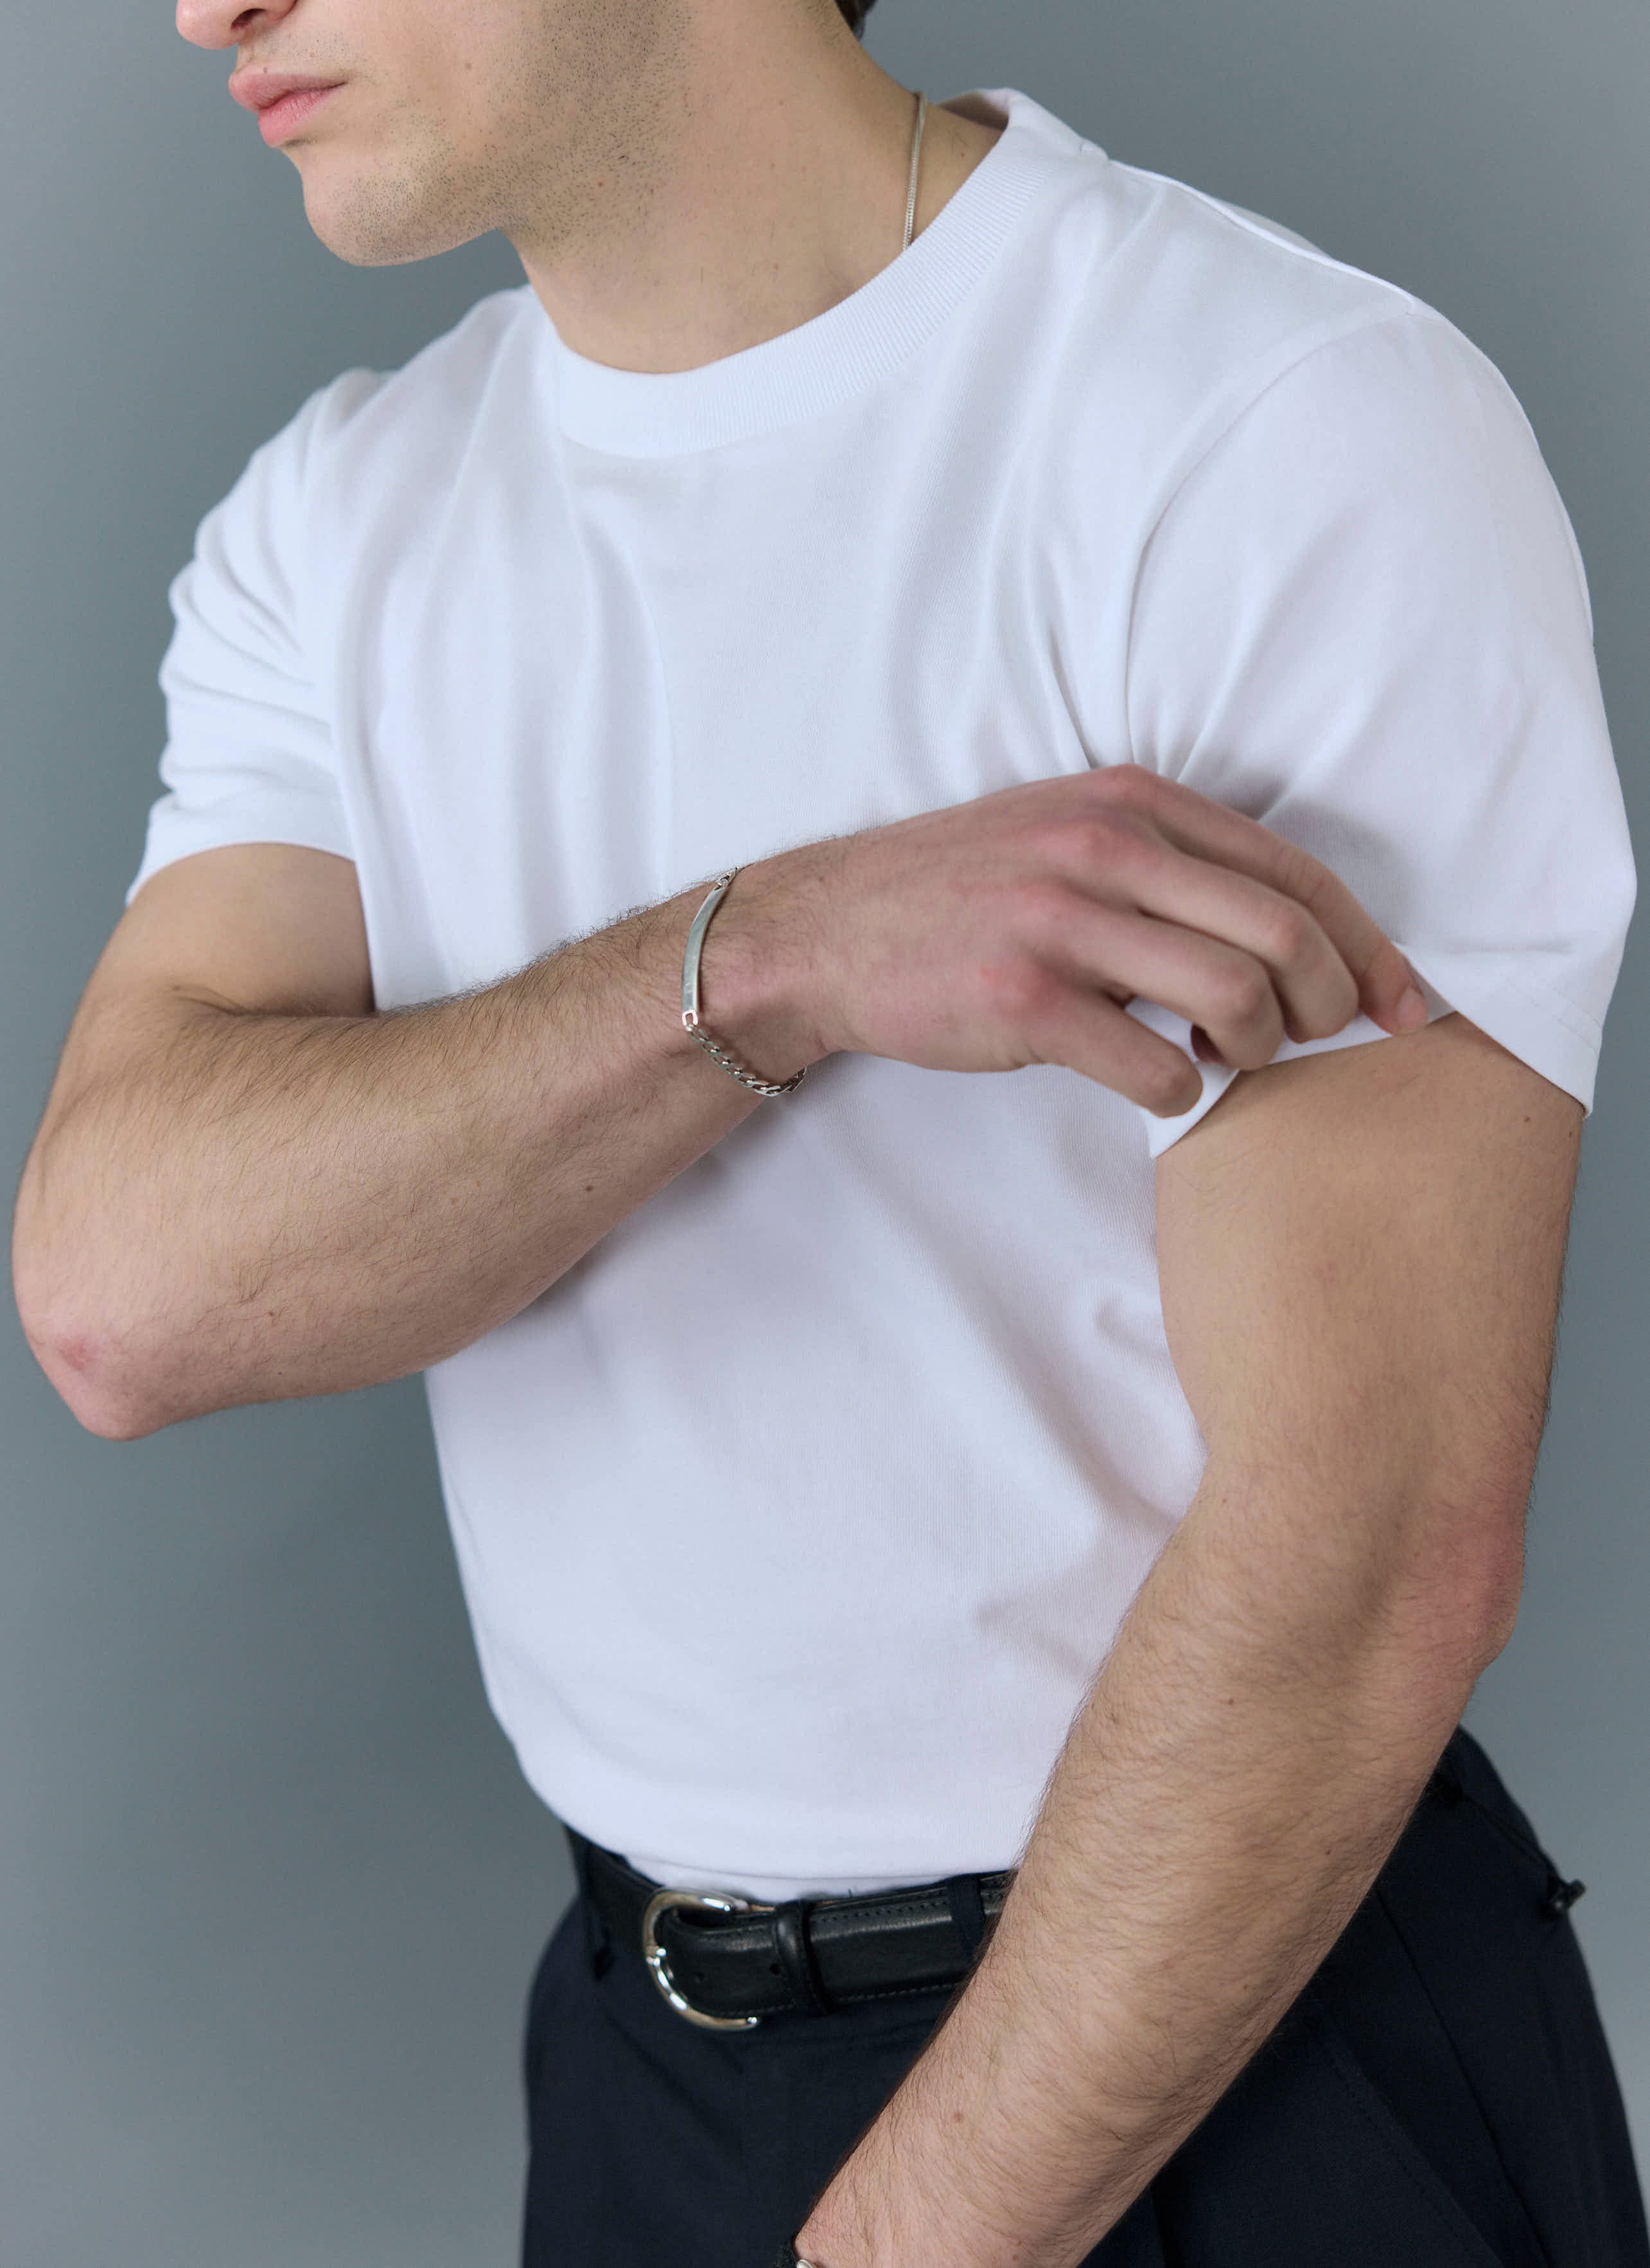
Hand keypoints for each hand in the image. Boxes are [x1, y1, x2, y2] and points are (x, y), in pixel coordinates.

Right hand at [708, 765, 1426, 1115]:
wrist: (826, 932)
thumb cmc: (961, 895)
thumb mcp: (1067, 834)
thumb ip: (1169, 864)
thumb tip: (1288, 934)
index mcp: (1130, 801)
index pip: (1294, 871)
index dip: (1367, 946)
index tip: (1402, 1004)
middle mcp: (1103, 847)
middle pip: (1283, 933)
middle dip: (1326, 1004)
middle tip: (1306, 1041)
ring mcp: (1060, 922)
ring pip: (1232, 997)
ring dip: (1253, 1051)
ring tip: (1221, 1060)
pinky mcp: (1021, 1000)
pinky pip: (1152, 1067)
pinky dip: (1178, 1093)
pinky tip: (1156, 1085)